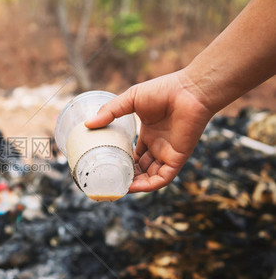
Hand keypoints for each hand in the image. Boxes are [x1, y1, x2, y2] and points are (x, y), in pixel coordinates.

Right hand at [84, 70, 213, 191]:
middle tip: (111, 181)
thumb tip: (88, 124)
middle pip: (142, 168)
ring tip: (119, 188)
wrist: (190, 90)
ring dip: (136, 185)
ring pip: (151, 177)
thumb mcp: (130, 99)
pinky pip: (163, 178)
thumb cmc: (164, 90)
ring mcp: (168, 152)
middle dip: (128, 177)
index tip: (109, 167)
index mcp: (150, 133)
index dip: (124, 162)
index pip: (136, 154)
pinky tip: (134, 187)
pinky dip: (149, 185)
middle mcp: (159, 145)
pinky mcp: (177, 158)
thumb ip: (110, 112)